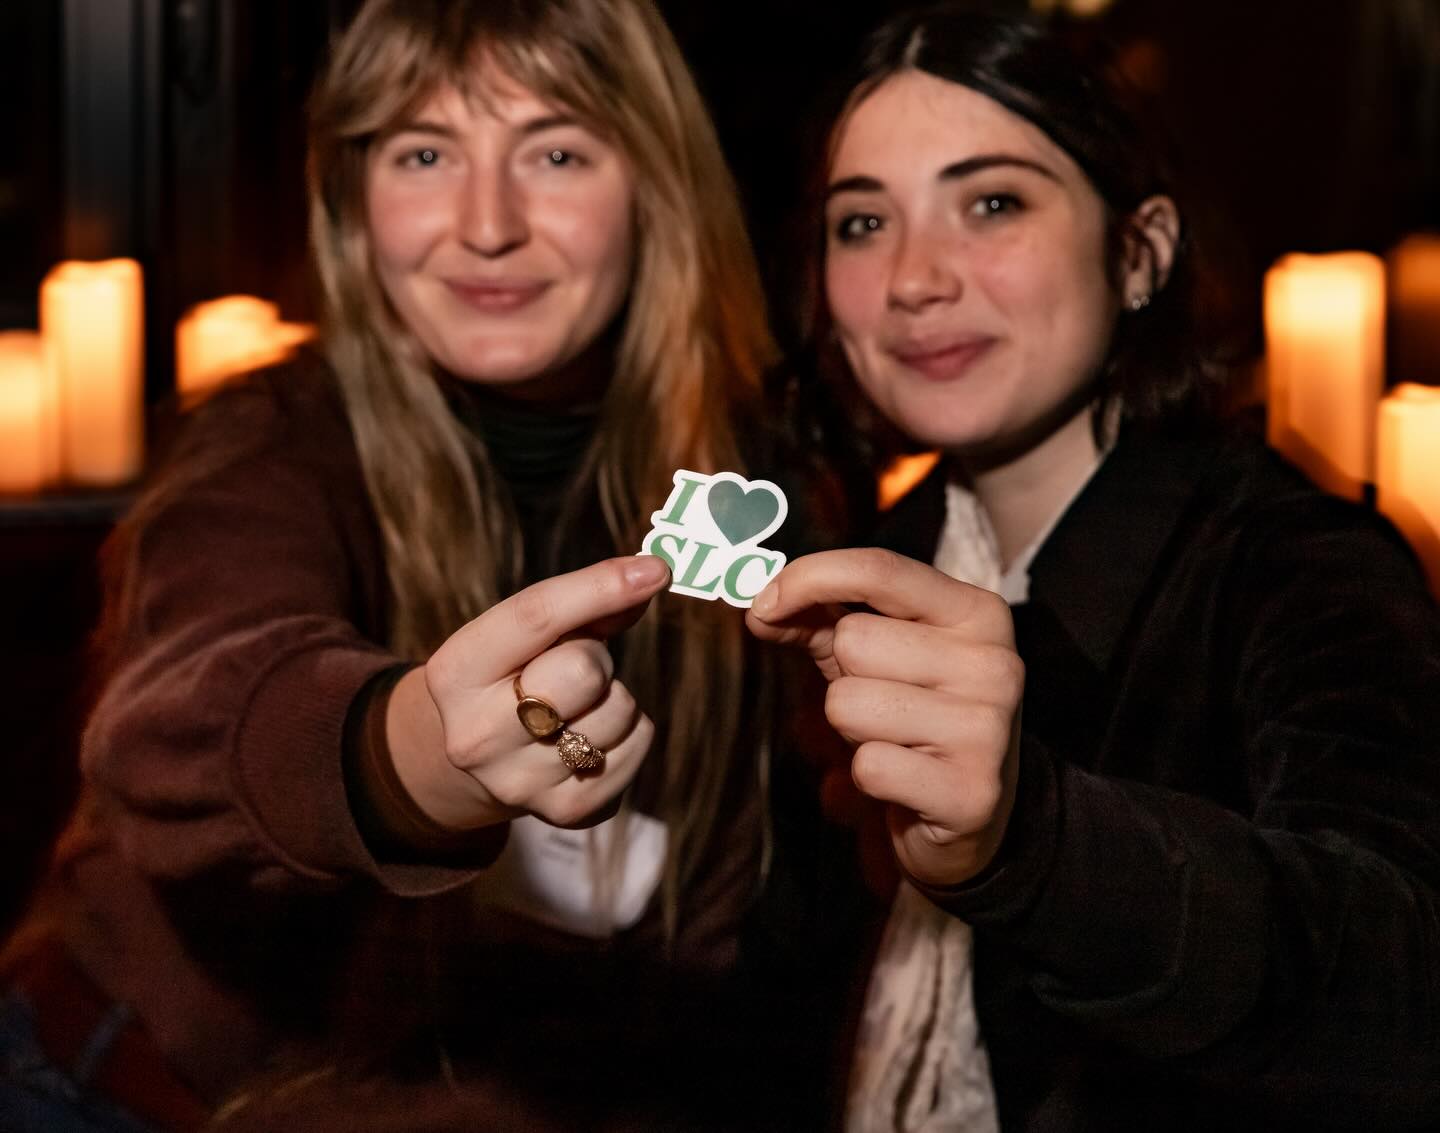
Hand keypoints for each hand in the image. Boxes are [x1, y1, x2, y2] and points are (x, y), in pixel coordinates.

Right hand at [389, 555, 669, 831]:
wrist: (473, 766)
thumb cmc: (509, 678)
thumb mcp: (520, 635)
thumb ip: (582, 603)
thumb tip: (649, 574)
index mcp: (455, 672)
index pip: (534, 616)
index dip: (599, 586)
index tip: (654, 569)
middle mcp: (477, 735)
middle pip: (584, 668)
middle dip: (597, 656)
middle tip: (576, 666)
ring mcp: (520, 782)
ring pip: (620, 709)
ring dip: (616, 695)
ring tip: (579, 706)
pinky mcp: (567, 812)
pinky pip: (640, 744)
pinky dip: (632, 731)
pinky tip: (593, 734)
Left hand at [747, 547, 1022, 888]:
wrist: (972, 814)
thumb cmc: (914, 717)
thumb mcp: (875, 656)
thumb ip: (820, 620)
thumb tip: (760, 608)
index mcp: (977, 613)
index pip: (879, 571)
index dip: (809, 579)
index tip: (763, 604)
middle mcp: (993, 663)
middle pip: (854, 640)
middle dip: (844, 678)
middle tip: (881, 708)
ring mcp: (987, 729)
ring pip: (849, 703)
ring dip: (852, 730)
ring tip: (892, 742)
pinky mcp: (970, 792)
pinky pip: (868, 765)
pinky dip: (866, 778)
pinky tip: (902, 781)